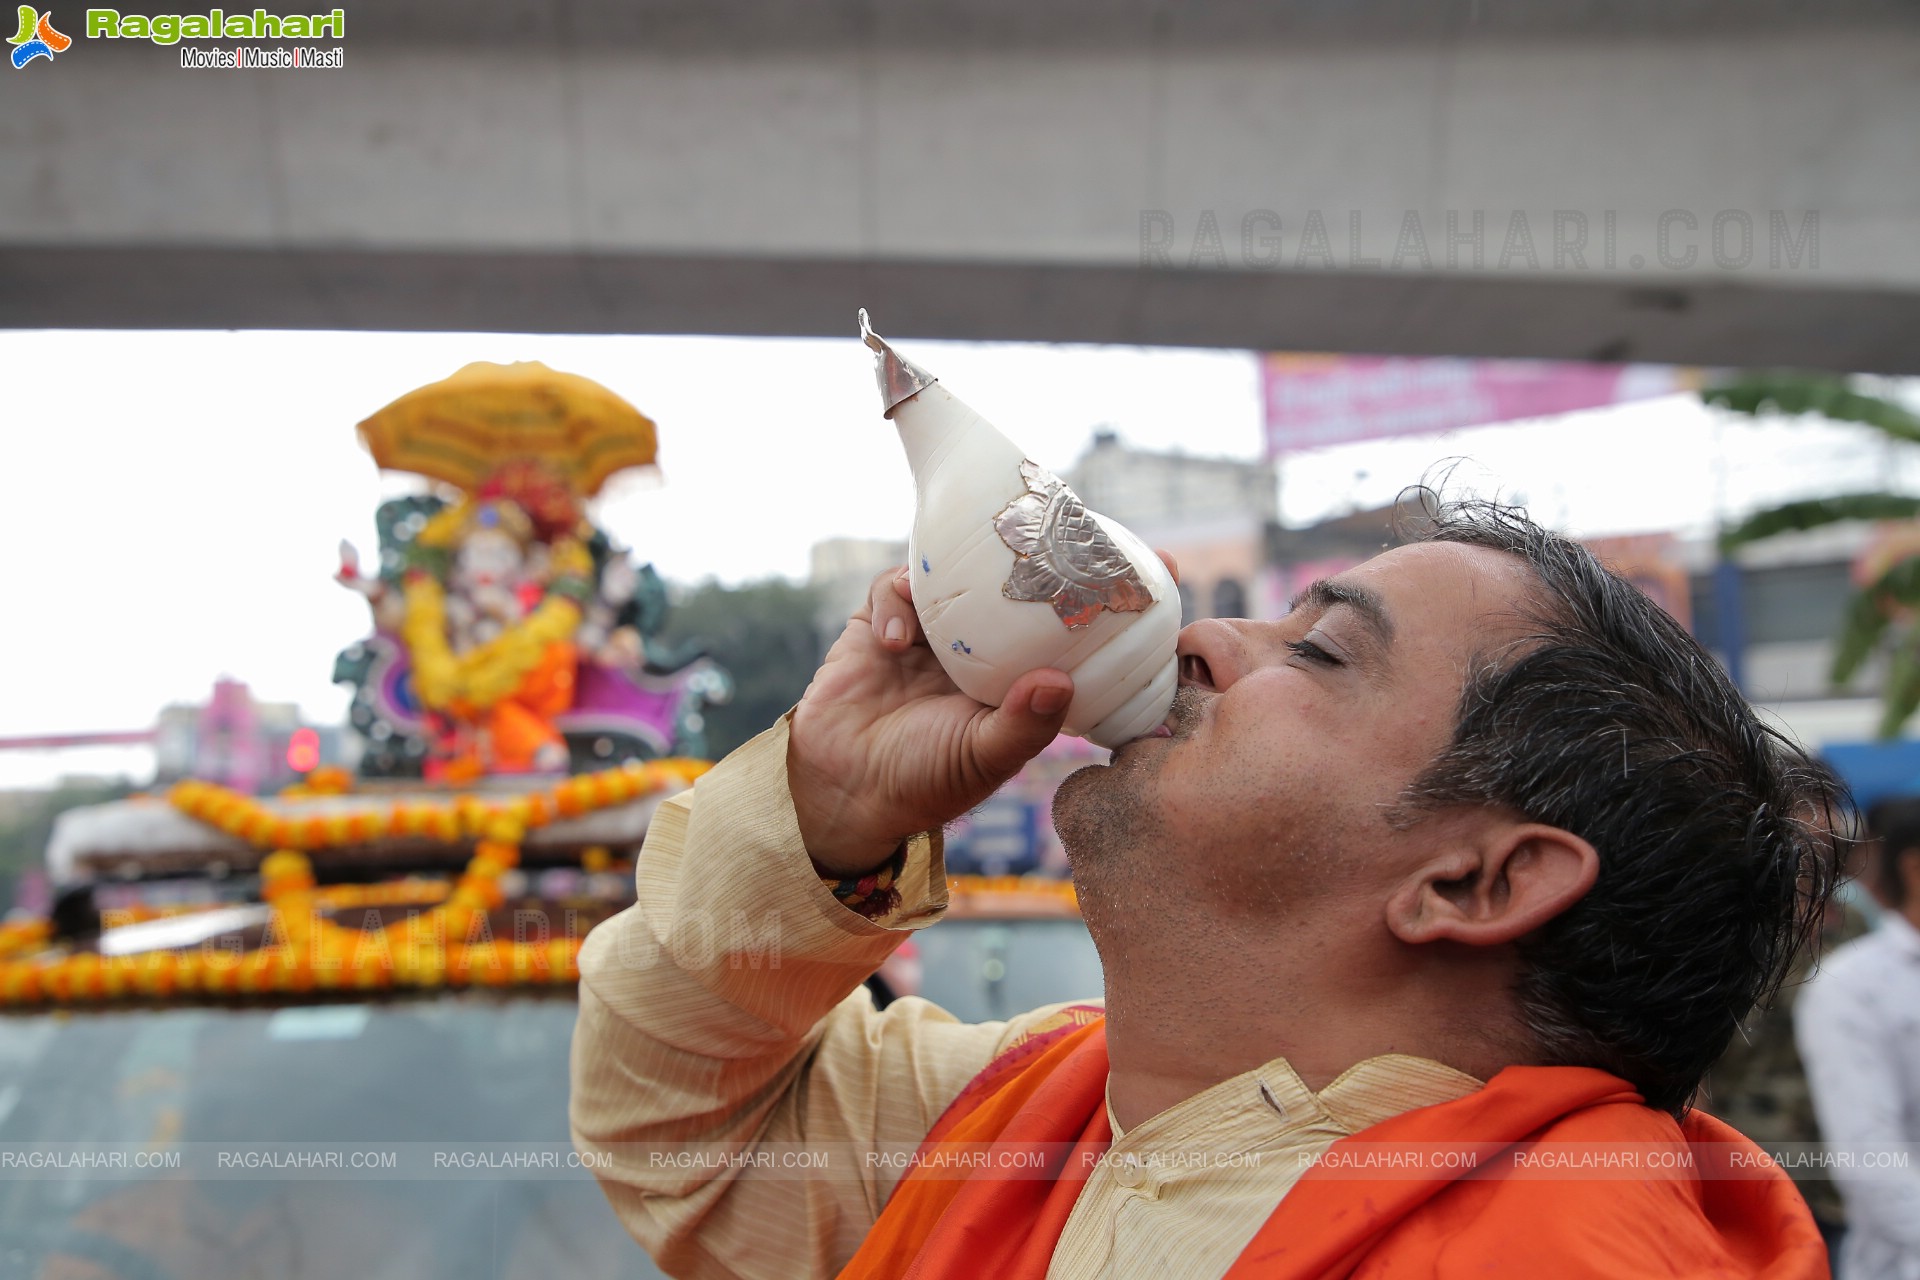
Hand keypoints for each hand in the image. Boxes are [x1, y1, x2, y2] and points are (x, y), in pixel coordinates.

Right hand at [787, 567, 1074, 877]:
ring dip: (939, 586)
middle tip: (1000, 568)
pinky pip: (890, 589)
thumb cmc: (923, 782)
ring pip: (939, 582)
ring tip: (932, 610)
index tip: (1058, 585)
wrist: (844, 788)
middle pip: (986, 592)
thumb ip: (1023, 726)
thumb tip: (1060, 682)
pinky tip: (893, 641)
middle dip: (993, 577)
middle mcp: (963, 652)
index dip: (1043, 605)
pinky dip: (893, 601)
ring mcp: (919, 638)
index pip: (1030, 628)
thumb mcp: (984, 758)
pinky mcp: (874, 627)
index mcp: (999, 677)